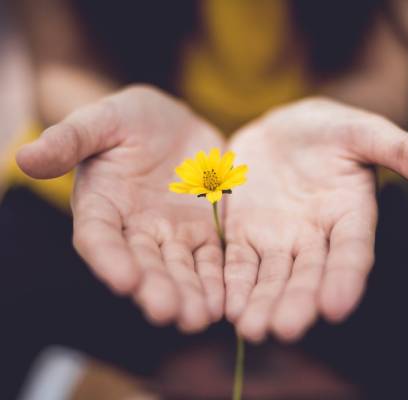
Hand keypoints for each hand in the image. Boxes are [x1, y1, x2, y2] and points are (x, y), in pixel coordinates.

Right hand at [17, 86, 224, 331]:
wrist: (173, 124)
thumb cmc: (130, 119)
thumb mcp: (102, 120)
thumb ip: (70, 139)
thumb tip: (25, 157)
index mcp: (102, 205)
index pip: (99, 237)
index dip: (109, 259)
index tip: (124, 280)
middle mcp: (134, 229)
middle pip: (143, 264)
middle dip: (155, 288)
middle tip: (168, 312)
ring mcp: (171, 233)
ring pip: (179, 269)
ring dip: (189, 294)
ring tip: (199, 317)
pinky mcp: (203, 231)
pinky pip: (211, 259)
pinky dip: (217, 280)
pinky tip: (225, 301)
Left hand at [224, 97, 407, 341]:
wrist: (280, 131)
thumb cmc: (328, 130)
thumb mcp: (362, 132)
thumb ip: (402, 150)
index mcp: (349, 215)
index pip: (352, 252)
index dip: (346, 278)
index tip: (336, 307)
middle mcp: (315, 237)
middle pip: (307, 274)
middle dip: (297, 302)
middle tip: (284, 330)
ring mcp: (278, 239)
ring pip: (271, 277)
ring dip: (261, 303)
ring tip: (251, 329)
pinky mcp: (244, 234)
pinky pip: (237, 262)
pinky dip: (232, 283)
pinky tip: (225, 306)